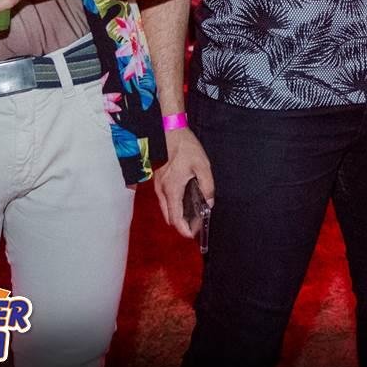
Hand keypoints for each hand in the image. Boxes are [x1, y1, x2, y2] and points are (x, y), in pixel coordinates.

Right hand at [153, 125, 214, 240]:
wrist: (170, 131)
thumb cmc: (185, 147)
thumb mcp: (202, 166)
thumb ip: (207, 186)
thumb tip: (209, 203)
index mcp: (172, 189)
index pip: (175, 218)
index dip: (184, 229)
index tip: (193, 235)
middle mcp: (161, 191)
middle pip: (169, 216)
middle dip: (181, 224)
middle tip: (196, 223)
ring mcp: (157, 186)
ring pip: (165, 208)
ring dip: (176, 214)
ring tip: (193, 214)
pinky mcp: (158, 180)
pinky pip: (164, 199)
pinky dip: (172, 205)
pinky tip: (184, 200)